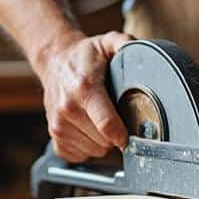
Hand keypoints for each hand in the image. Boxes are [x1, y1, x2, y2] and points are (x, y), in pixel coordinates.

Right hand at [34, 31, 133, 163]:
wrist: (54, 61)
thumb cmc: (84, 56)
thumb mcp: (107, 42)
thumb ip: (126, 43)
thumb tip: (143, 51)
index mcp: (84, 89)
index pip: (107, 126)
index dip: (124, 134)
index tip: (130, 132)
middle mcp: (68, 110)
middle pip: (104, 142)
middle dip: (115, 134)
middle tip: (114, 115)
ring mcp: (58, 126)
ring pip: (95, 151)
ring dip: (102, 141)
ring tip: (99, 119)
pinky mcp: (54, 138)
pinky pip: (80, 155)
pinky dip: (88, 146)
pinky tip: (88, 128)